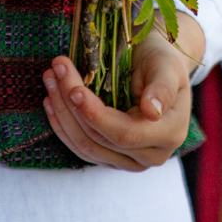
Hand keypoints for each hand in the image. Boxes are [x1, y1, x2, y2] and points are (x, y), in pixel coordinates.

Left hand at [40, 16, 204, 170]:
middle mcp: (152, 155)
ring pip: (85, 146)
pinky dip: (62, 125)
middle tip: (56, 70)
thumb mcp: (167, 65)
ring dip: (62, 114)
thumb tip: (152, 112)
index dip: (95, 115)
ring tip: (50, 80)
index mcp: (170, 133)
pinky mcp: (112, 158)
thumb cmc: (163, 60)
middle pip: (99, 139)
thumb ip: (163, 87)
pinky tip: (51, 101)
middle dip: (71, 105)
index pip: (124, 133)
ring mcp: (130, 161)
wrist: (159, 68)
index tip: (74, 89)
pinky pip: (82, 148)